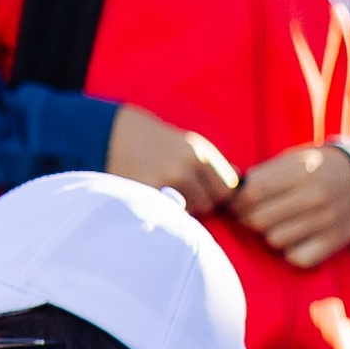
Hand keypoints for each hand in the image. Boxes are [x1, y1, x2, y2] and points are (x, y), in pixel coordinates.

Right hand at [104, 105, 240, 215]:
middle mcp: (187, 164)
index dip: (218, 196)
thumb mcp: (185, 144)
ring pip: (190, 213)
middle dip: (200, 204)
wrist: (109, 133)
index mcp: (200, 151)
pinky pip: (169, 215)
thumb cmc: (151, 141)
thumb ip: (212, 164)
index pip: (227, 189)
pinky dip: (165, 214)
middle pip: (210, 204)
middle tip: (180, 194)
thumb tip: (241, 179)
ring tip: (165, 196)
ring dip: (182, 210)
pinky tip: (154, 202)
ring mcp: (168, 180)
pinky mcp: (149, 193)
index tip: (206, 194)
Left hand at [230, 145, 349, 267]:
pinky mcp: (333, 242)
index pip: (253, 193)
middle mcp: (314, 197)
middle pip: (259, 220)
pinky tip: (295, 239)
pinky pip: (295, 258)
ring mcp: (326, 221)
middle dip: (249, 219)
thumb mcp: (292, 161)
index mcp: (301, 171)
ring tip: (278, 224)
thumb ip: (262, 176)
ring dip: (270, 234)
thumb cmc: (315, 169)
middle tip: (252, 215)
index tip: (234, 204)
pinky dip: (290, 251)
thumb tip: (228, 196)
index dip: (236, 202)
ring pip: (275, 240)